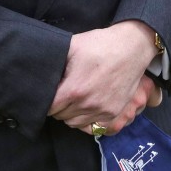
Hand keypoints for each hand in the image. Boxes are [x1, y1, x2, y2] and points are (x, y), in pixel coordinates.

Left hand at [48, 20, 162, 134]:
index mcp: (74, 89)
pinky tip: (87, 107)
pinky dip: (86, 119)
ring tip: (75, 99)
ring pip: (74, 123)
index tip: (50, 93)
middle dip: (58, 106)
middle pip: (60, 116)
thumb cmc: (101, 44)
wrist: (133, 47)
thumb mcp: (72, 46)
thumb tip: (38, 72)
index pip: (49, 108)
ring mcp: (102, 110)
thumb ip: (54, 63)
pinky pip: (93, 126)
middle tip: (63, 92)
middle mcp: (87, 104)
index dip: (46, 101)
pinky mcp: (114, 112)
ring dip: (71, 114)